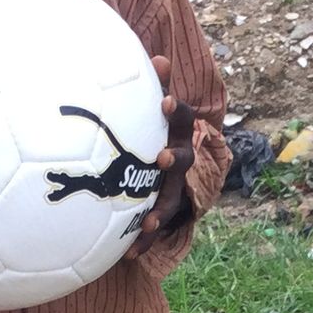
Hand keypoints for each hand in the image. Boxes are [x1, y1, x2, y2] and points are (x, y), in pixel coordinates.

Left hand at [125, 55, 196, 255]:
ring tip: (146, 223)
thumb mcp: (158, 111)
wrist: (177, 171)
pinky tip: (129, 254)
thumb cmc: (159, 133)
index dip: (177, 111)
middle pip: (183, 161)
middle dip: (174, 160)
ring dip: (159, 212)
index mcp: (181, 136)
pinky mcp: (166, 211)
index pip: (184, 119)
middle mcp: (183, 162)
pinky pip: (156, 227)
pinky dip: (143, 240)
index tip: (164, 102)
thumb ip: (154, 87)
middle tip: (161, 159)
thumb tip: (157, 58)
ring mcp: (177, 188)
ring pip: (171, 201)